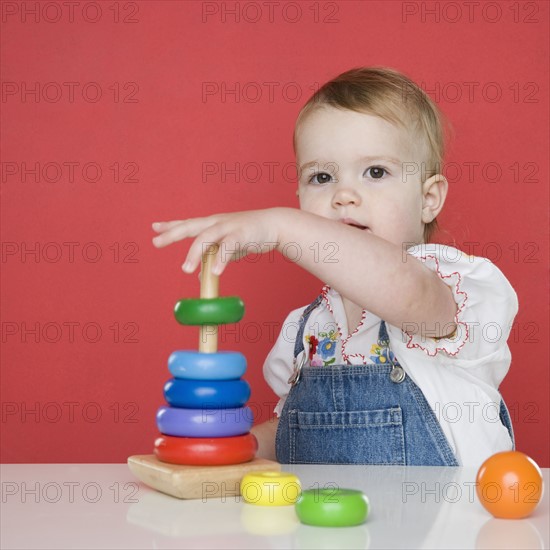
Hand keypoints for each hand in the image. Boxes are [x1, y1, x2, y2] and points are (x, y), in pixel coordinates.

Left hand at [151, 208, 282, 275]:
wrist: (275, 225)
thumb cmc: (250, 235)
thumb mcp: (229, 247)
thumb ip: (214, 257)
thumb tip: (201, 275)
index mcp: (213, 224)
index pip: (188, 223)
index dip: (171, 225)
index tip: (155, 228)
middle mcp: (217, 222)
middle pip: (191, 226)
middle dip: (173, 234)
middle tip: (156, 242)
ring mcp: (228, 227)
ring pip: (206, 237)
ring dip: (194, 253)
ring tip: (185, 270)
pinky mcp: (241, 234)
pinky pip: (229, 247)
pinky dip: (221, 259)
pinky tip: (216, 272)